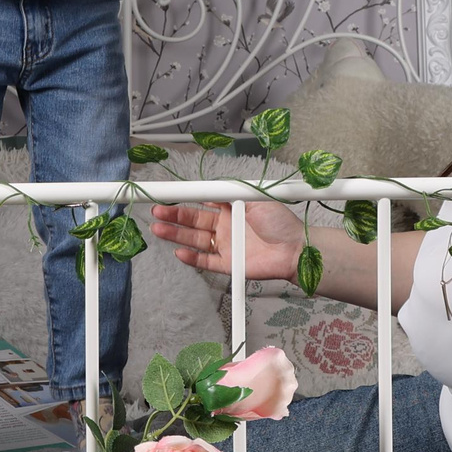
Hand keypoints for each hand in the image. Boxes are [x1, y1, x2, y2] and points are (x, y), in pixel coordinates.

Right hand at [149, 200, 302, 280]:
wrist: (295, 249)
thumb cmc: (280, 222)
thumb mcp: (256, 199)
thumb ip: (231, 194)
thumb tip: (208, 187)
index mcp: (231, 208)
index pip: (202, 201)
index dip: (185, 197)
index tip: (168, 193)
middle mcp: (225, 225)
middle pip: (194, 219)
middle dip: (174, 215)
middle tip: (156, 211)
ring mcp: (225, 245)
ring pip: (195, 239)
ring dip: (176, 234)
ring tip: (158, 229)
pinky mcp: (228, 264)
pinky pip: (206, 261)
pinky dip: (192, 258)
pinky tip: (179, 252)